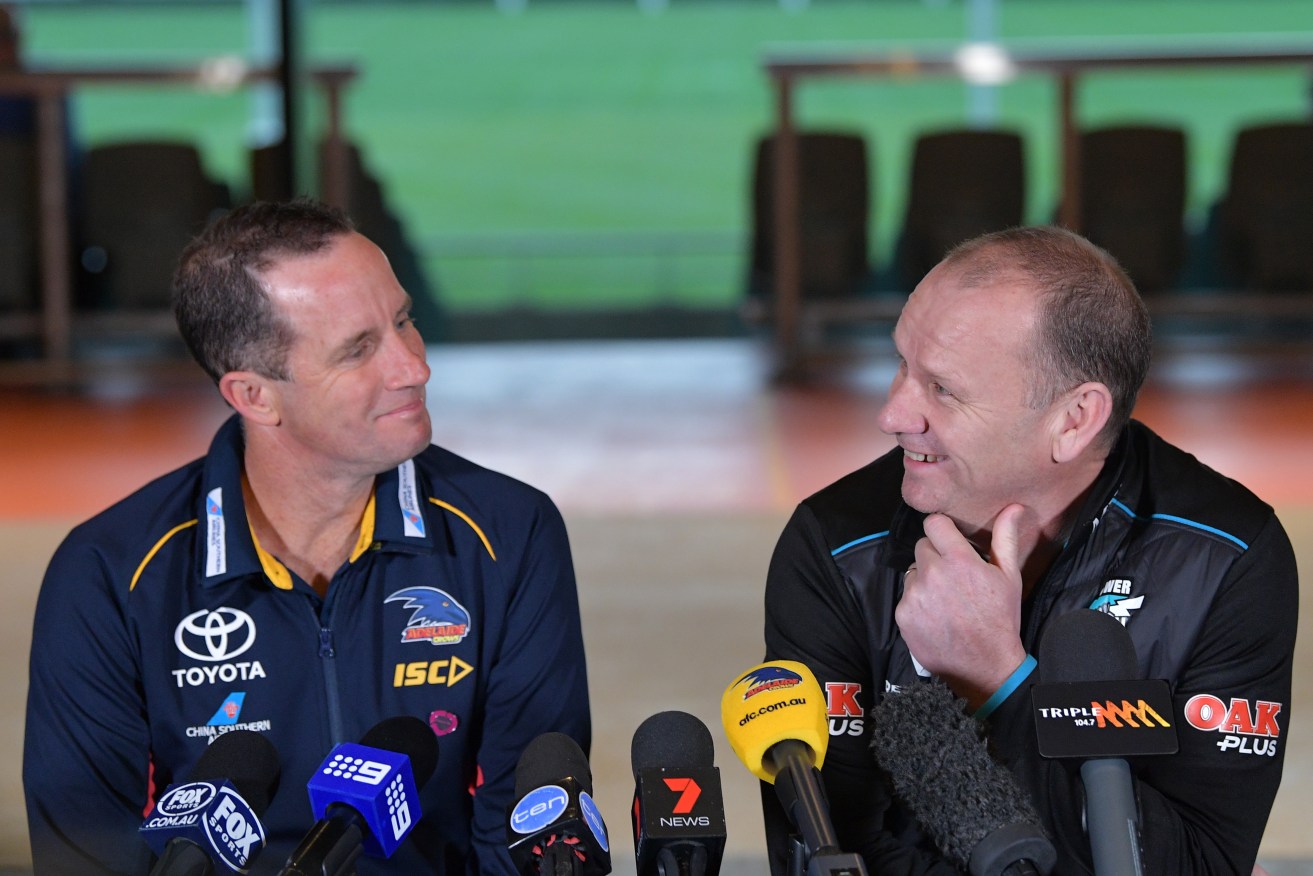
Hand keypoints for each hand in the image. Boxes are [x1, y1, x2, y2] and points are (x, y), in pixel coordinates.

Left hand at [894, 504, 1028, 709]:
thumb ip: (1005, 538)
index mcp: (959, 560)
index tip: (950, 541)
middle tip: (953, 576)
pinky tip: (935, 616)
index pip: (934, 523)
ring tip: (945, 599)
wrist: (985, 667)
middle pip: (922, 547)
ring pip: (913, 572)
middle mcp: (933, 573)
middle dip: (935, 556)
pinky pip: (906, 596)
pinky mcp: (903, 614)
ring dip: (924, 579)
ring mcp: (915, 595)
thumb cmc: (1001, 620)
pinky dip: (917, 603)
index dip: (942, 531)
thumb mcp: (1009, 578)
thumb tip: (1013, 507)